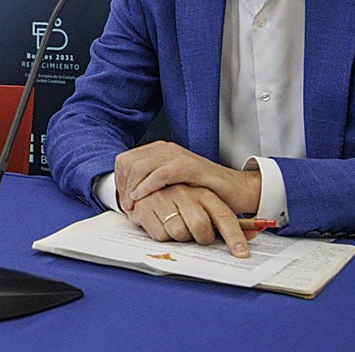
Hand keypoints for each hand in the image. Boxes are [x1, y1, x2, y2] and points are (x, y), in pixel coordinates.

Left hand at [115, 140, 260, 215]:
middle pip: (129, 162)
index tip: (121, 198)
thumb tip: (127, 195)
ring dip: (132, 187)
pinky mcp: (190, 166)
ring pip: (141, 166)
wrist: (235, 190)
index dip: (119, 179)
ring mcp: (178, 156)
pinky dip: (147, 185)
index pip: (125, 159)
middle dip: (123, 185)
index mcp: (159, 150)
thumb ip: (151, 183)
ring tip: (132, 204)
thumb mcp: (170, 184)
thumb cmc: (203, 190)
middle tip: (125, 205)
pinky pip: (161, 173)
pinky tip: (142, 196)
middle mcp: (166, 149)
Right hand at [128, 184, 252, 256]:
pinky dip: (162, 236)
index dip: (234, 237)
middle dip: (201, 238)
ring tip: (175, 225)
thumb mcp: (204, 203)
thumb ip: (227, 220)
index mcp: (202, 192)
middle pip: (201, 227)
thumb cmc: (178, 199)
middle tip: (198, 236)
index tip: (241, 253)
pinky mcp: (144, 207)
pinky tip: (160, 224)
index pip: (224, 216)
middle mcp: (183, 193)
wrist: (144, 181)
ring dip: (179, 237)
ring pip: (179, 233)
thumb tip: (252, 234)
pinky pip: (160, 235)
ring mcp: (163, 198)